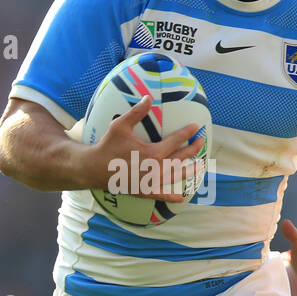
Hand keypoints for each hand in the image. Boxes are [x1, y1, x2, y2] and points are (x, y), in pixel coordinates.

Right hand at [87, 93, 205, 201]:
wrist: (94, 168)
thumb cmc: (108, 145)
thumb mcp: (120, 125)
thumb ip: (136, 112)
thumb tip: (148, 97)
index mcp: (152, 152)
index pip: (175, 141)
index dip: (187, 133)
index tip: (196, 127)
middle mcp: (155, 168)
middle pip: (180, 158)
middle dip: (193, 149)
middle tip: (201, 142)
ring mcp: (151, 181)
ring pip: (175, 176)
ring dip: (189, 171)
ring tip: (201, 166)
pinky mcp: (144, 190)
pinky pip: (161, 194)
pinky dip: (171, 197)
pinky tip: (181, 198)